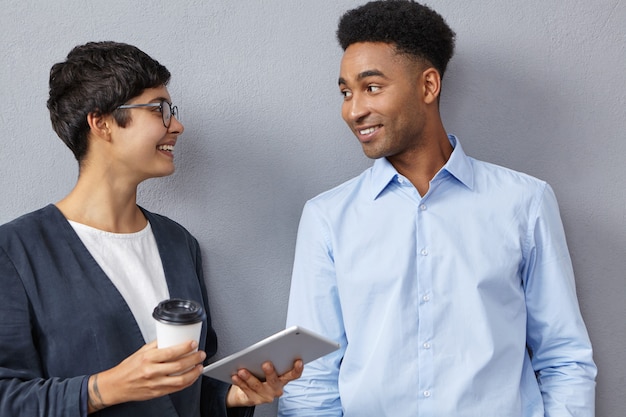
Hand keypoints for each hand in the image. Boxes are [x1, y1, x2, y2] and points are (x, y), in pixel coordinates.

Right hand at [87, 340, 205, 412]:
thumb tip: (170, 336)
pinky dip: (187, 383)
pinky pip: (176, 389)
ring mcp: (155, 384)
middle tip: (201, 354)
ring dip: (194, 372)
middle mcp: (152, 371)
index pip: (171, 352)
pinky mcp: (157, 393)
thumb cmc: (128, 368)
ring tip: (200, 366)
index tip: (193, 343)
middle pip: (179, 365)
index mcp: (148, 358)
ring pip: (180, 380)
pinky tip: (192, 377)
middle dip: (194, 359)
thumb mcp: (140, 352)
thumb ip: (156, 344)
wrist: (116, 385)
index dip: (185, 348)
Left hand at [225, 360, 303, 407]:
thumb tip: (266, 348)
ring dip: (249, 377)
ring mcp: (265, 395)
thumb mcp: (269, 367)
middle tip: (266, 363)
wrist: (248, 392)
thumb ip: (272, 360)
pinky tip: (235, 376)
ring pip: (257, 386)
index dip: (298, 369)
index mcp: (283, 378)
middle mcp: (276, 389)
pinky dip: (240, 382)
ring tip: (242, 370)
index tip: (298, 360)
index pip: (294, 374)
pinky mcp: (254, 400)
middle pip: (274, 380)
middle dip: (270, 372)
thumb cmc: (261, 375)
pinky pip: (246, 390)